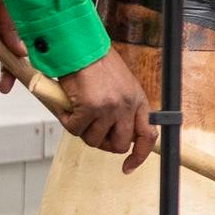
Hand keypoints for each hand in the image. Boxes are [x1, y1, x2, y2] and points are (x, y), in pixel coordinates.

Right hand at [53, 53, 154, 170]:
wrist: (80, 46)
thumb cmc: (96, 63)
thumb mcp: (121, 85)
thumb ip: (123, 107)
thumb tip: (114, 132)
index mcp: (138, 100)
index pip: (148, 136)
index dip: (138, 156)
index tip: (127, 167)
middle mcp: (127, 106)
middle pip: (118, 145)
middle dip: (101, 142)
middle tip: (89, 129)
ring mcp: (109, 108)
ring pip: (93, 140)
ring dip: (82, 130)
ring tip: (78, 110)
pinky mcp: (89, 108)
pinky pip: (75, 130)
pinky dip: (67, 120)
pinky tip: (67, 105)